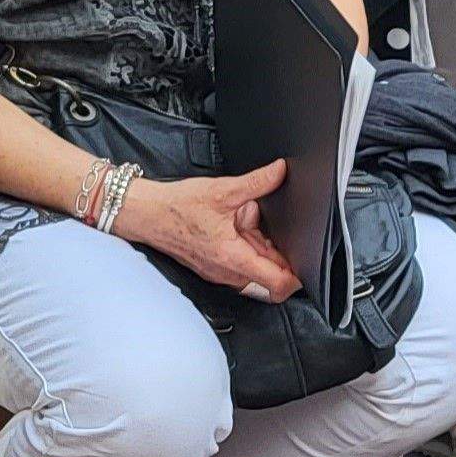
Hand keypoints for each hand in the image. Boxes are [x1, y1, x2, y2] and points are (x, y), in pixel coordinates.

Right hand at [118, 162, 300, 299]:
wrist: (147, 213)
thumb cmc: (177, 207)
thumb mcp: (222, 190)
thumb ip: (257, 182)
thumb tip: (280, 172)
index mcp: (232, 258)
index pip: (277, 284)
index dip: (298, 276)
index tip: (308, 260)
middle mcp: (227, 273)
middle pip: (270, 277)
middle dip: (279, 256)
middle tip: (272, 231)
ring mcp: (220, 273)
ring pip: (255, 271)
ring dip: (262, 251)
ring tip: (251, 225)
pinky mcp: (214, 267)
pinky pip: (241, 265)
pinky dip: (247, 249)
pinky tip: (239, 227)